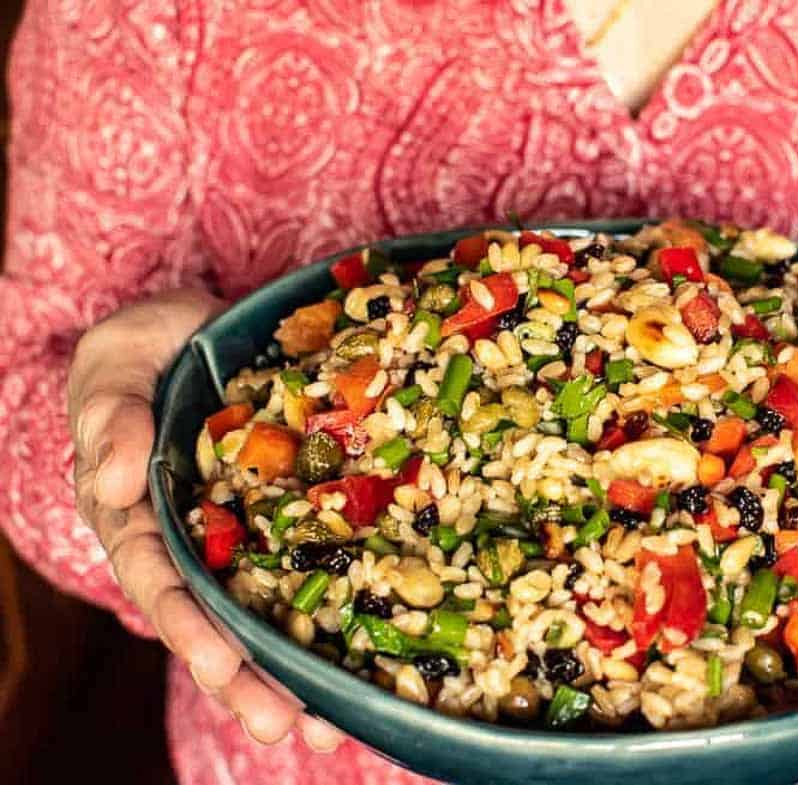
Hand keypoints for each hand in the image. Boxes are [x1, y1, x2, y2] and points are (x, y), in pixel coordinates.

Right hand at [68, 289, 343, 751]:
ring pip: (261, 615)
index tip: (218, 664)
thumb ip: (113, 417)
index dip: (186, 623)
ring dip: (291, 674)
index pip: (157, 577)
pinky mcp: (290, 520)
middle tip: (284, 726)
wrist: (206, 325)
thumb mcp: (117, 363)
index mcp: (139, 512)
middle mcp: (191, 540)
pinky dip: (333, 619)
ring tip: (330, 728)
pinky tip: (367, 664)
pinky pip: (309, 572)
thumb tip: (113, 484)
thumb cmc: (148, 348)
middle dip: (245, 679)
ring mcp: (242, 536)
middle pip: (213, 620)